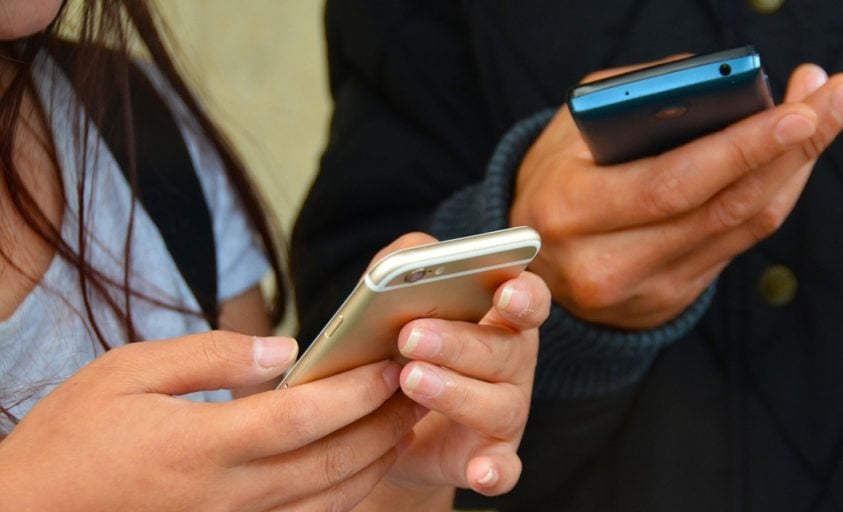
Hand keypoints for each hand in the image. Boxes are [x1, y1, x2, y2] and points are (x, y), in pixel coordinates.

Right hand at [0, 332, 421, 510]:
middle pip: (332, 462)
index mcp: (201, 446)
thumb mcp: (126, 372)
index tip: (389, 363)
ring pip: (328, 500)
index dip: (355, 391)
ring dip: (376, 462)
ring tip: (404, 424)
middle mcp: (227, 495)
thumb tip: (282, 349)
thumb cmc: (71, 438)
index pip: (303, 417)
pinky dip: (344, 496)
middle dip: (384, 425)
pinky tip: (361, 468)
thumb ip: (209, 356)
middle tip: (419, 389)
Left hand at [354, 233, 549, 509]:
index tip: (504, 292)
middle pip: (505, 350)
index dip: (522, 295)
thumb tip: (415, 254)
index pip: (528, 299)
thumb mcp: (395, 300)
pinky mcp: (491, 458)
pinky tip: (480, 472)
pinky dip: (496, 472)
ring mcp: (506, 414)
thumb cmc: (399, 347)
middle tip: (410, 336)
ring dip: (457, 393)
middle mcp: (513, 364)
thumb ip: (404, 264)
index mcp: (501, 319)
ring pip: (499, 405)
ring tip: (410, 379)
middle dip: (459, 342)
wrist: (383, 423)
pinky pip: (504, 469)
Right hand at [511, 60, 842, 328]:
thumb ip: (637, 99)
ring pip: (742, 227)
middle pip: (723, 207)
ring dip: (795, 168)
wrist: (530, 261)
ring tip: (827, 113)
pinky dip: (773, 196)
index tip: (796, 111)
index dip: (741, 150)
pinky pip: (739, 244)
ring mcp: (643, 290)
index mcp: (571, 210)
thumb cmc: (556, 176)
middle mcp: (606, 262)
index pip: (672, 183)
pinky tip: (794, 157)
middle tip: (839, 96)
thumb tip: (722, 84)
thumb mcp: (572, 128)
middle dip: (792, 149)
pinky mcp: (670, 301)